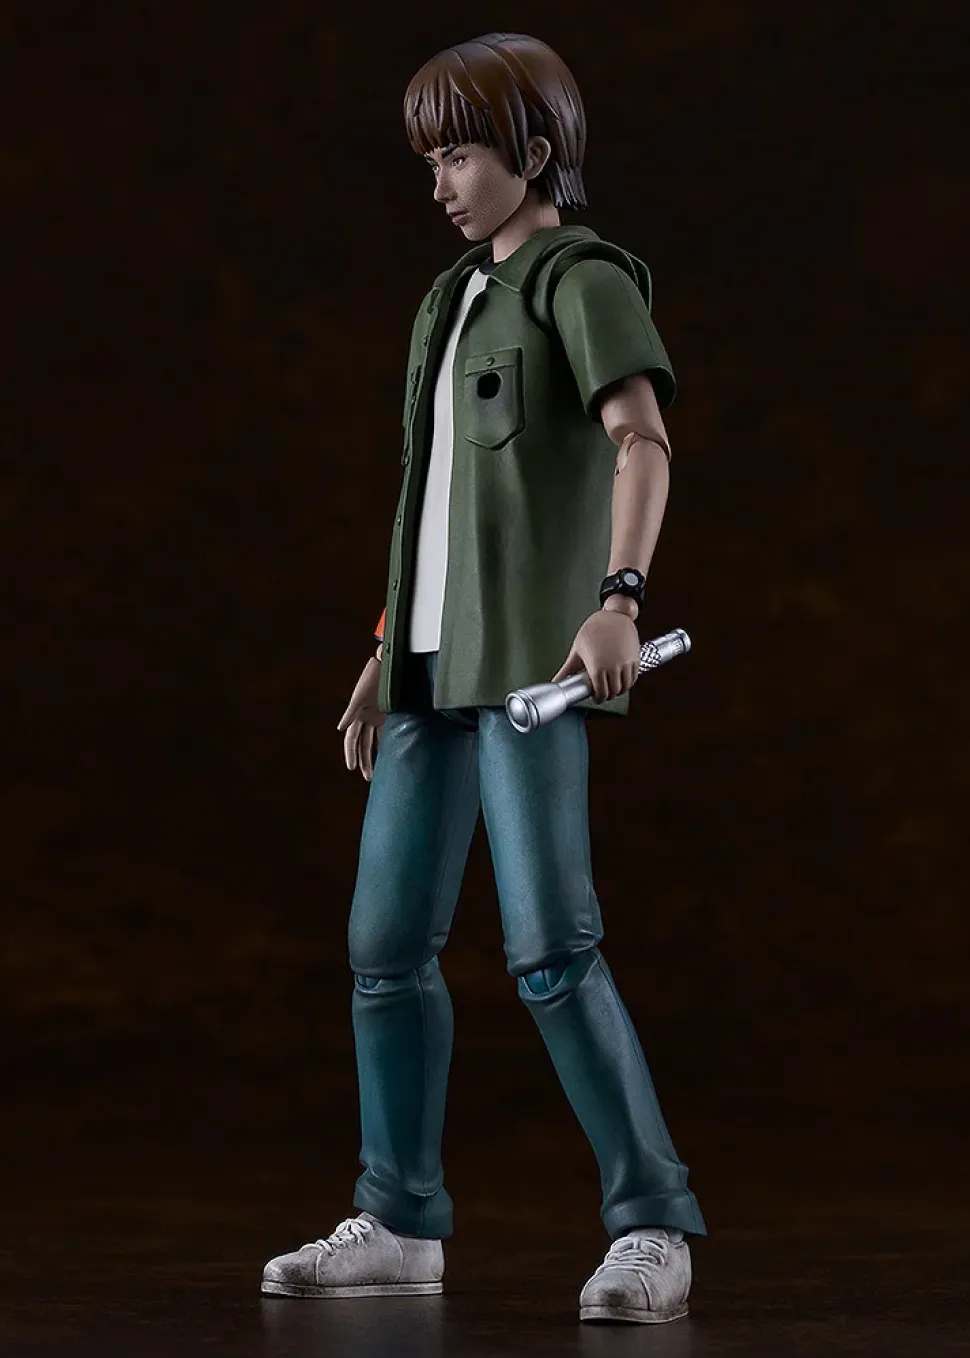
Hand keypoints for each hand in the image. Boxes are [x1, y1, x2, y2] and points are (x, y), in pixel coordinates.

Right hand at [336, 656, 385, 780]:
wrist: (387, 664)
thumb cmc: (372, 677)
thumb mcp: (360, 696)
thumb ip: (350, 712)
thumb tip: (339, 728)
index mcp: (356, 714)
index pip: (351, 739)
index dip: (350, 753)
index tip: (351, 768)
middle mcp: (364, 718)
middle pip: (362, 744)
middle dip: (363, 760)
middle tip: (366, 777)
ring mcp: (375, 717)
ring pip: (372, 741)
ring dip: (372, 756)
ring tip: (374, 773)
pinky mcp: (386, 714)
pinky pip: (383, 733)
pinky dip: (383, 744)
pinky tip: (387, 756)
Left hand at [550, 610, 640, 702]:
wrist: (613, 615)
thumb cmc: (594, 629)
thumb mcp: (577, 650)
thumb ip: (567, 669)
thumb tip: (556, 681)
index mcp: (597, 667)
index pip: (600, 693)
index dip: (598, 698)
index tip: (596, 697)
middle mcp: (613, 667)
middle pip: (613, 692)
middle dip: (608, 696)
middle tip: (603, 694)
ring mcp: (625, 664)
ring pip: (625, 687)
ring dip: (619, 690)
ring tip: (613, 688)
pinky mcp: (635, 659)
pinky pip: (634, 678)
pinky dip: (628, 683)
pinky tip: (622, 680)